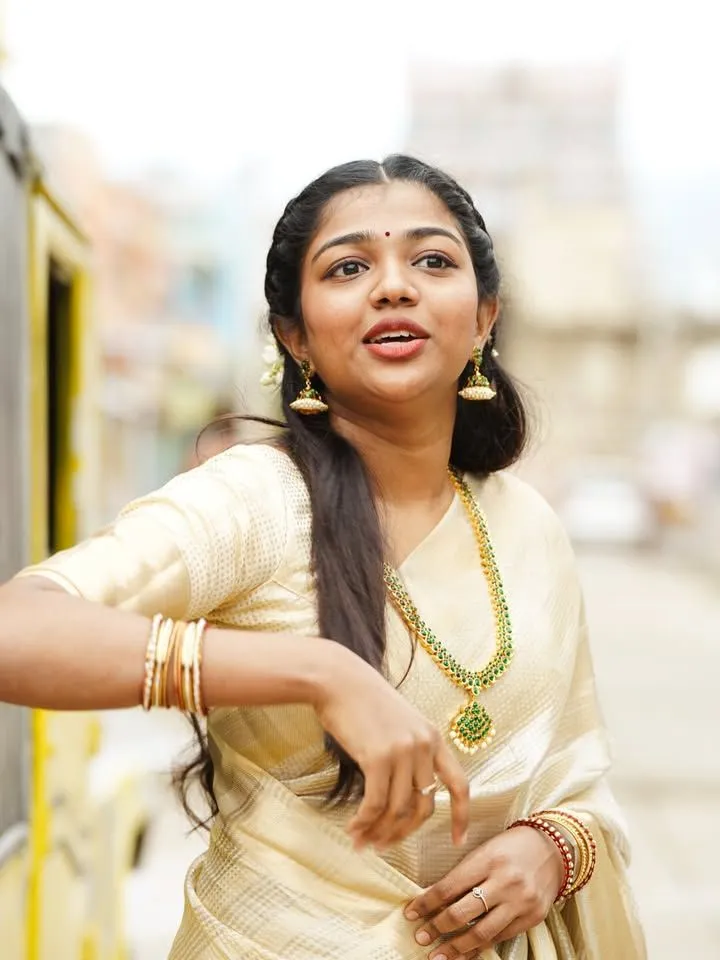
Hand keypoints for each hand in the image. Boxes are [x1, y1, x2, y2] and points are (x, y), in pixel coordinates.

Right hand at [312, 644, 468, 850]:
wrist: (338, 680)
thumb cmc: (362, 702)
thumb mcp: (398, 724)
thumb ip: (408, 753)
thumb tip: (404, 797)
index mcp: (433, 738)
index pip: (459, 784)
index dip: (461, 815)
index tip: (458, 840)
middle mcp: (424, 746)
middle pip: (423, 806)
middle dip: (404, 832)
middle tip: (384, 845)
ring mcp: (402, 752)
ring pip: (398, 809)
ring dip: (379, 832)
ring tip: (362, 841)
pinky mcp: (378, 757)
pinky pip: (375, 804)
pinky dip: (364, 821)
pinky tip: (353, 828)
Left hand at [404, 825, 564, 957]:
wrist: (553, 849)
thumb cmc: (511, 846)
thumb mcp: (485, 850)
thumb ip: (463, 873)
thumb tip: (433, 898)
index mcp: (488, 859)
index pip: (449, 886)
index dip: (426, 902)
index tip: (411, 912)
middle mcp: (505, 882)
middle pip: (463, 912)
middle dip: (437, 927)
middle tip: (420, 936)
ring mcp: (520, 902)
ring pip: (481, 933)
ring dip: (456, 947)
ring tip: (438, 955)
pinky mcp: (532, 918)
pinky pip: (500, 938)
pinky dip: (479, 948)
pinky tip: (464, 953)